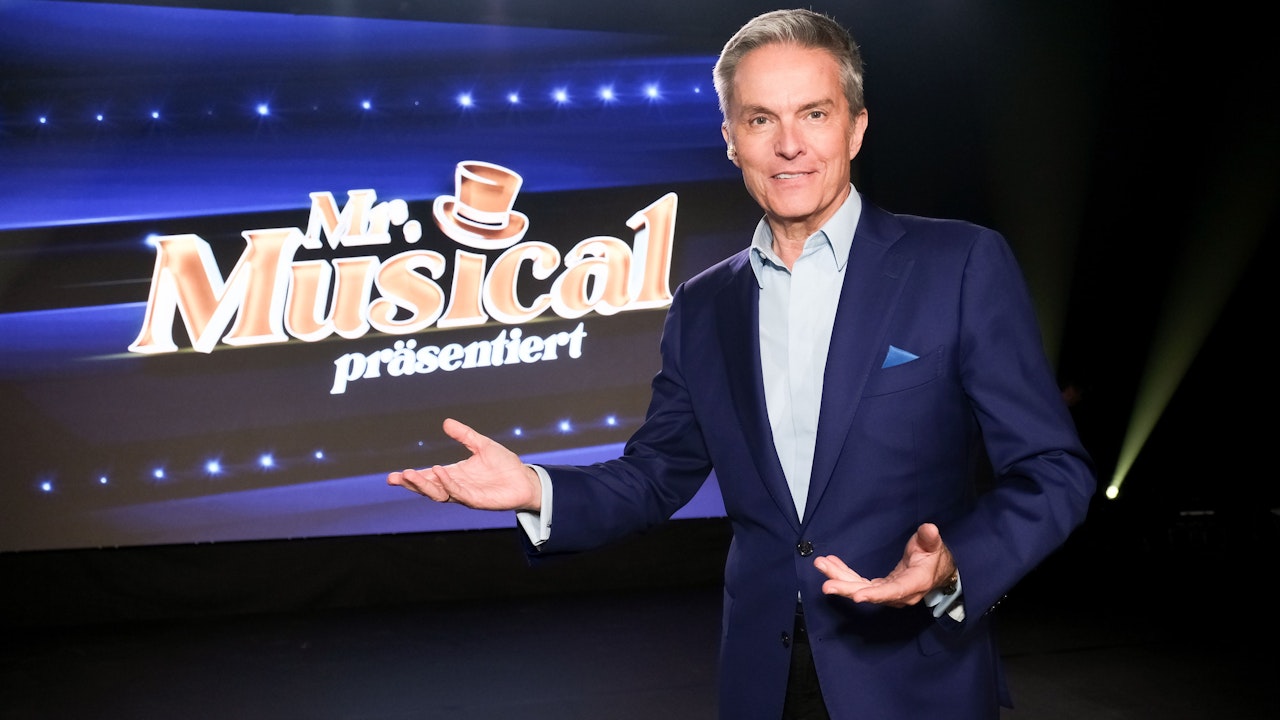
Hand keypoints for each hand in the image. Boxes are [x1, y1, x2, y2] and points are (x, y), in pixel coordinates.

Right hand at [387, 418, 541, 511]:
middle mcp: (457, 486)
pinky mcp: (477, 501)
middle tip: (396, 477)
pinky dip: (447, 483)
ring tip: (411, 474)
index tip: (393, 476)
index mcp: (455, 474)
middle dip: (412, 483)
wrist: (525, 479)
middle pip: (429, 487)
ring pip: (439, 493)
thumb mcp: (482, 445)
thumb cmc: (505, 465)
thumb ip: (464, 435)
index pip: (428, 477)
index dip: (411, 477)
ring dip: (425, 485)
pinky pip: (458, 493)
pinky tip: (439, 471)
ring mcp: (465, 495)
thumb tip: (446, 422)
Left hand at [814, 523, 955, 606]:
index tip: (856, 596)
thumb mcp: (934, 546)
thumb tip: (929, 529)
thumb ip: (929, 539)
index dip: (874, 594)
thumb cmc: (935, 558)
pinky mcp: (880, 588)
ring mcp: (887, 592)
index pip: (893, 591)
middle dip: (846, 588)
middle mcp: (899, 593)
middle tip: (826, 584)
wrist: (937, 571)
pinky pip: (859, 582)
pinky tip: (831, 564)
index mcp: (914, 584)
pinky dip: (844, 573)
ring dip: (840, 577)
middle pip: (870, 593)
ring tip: (822, 564)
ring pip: (860, 588)